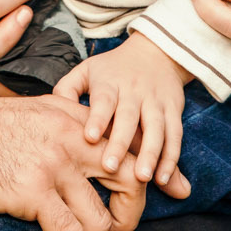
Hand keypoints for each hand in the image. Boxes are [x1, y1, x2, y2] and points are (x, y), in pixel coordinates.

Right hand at [0, 89, 184, 230]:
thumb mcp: (21, 121)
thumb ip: (54, 135)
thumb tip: (76, 164)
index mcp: (69, 115)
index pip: (130, 143)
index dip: (158, 173)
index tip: (179, 191)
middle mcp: (70, 134)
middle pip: (134, 179)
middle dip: (130, 218)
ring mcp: (52, 161)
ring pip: (102, 222)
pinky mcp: (30, 189)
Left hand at [53, 33, 190, 186]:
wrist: (156, 52)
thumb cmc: (113, 68)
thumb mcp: (87, 70)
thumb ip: (68, 89)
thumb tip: (55, 111)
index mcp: (110, 83)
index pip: (104, 100)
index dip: (98, 118)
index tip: (90, 138)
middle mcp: (134, 92)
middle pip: (129, 118)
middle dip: (120, 143)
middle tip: (110, 168)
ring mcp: (156, 101)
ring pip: (156, 128)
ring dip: (151, 154)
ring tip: (142, 178)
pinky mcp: (174, 110)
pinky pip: (175, 134)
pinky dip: (171, 157)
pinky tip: (163, 178)